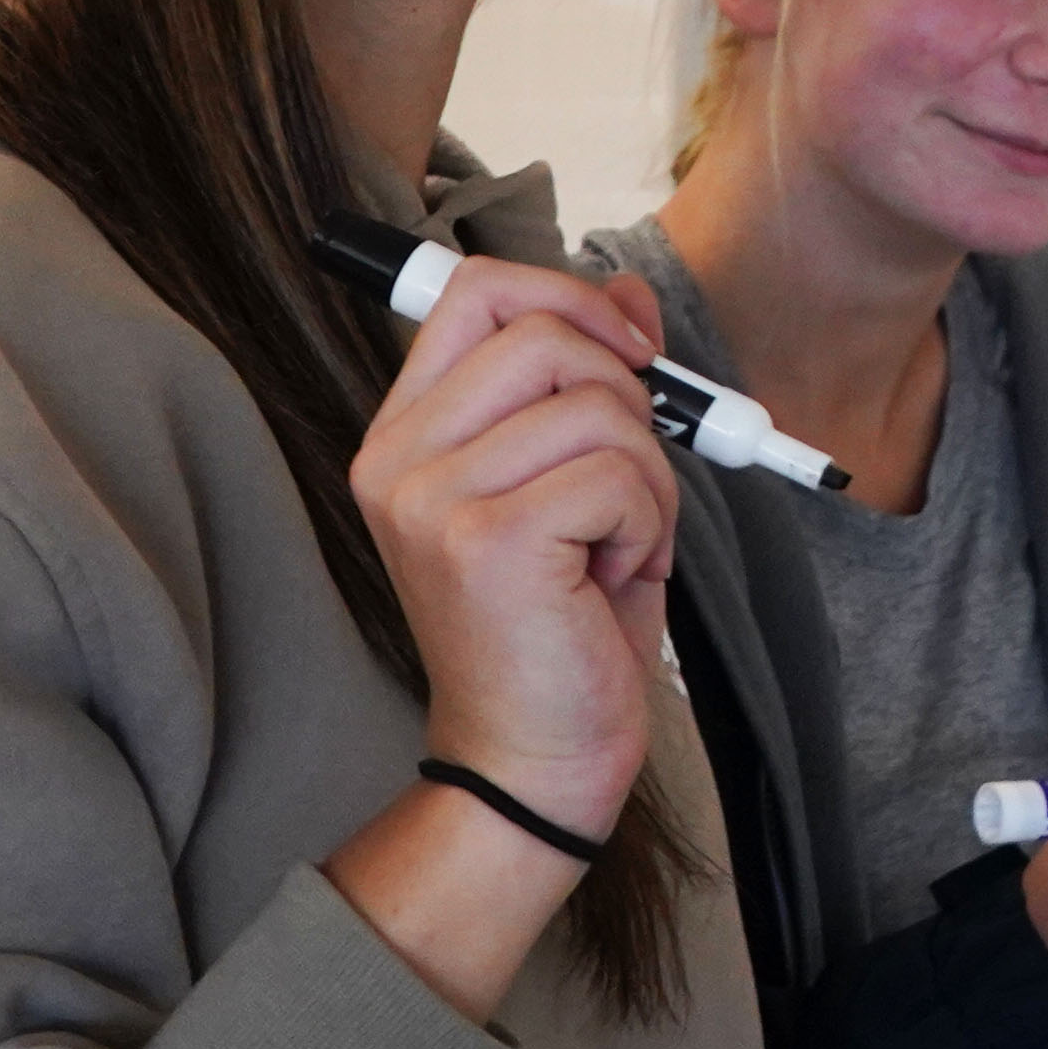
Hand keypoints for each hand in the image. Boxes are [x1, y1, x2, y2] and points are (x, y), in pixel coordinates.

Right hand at [352, 257, 678, 840]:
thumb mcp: (579, 477)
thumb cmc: (561, 620)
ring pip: (596, 406)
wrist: (535, 756)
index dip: (569, 297)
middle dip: (626, 397)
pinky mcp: (484, 541)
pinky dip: (648, 523)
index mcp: (408, 434)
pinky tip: (609, 577)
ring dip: (644, 476)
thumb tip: (629, 296)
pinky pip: (617, 474)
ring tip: (613, 544)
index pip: (476, 292)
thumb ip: (591, 380)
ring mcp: (431, 500)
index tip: (631, 350)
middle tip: (626, 482)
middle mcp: (399, 460)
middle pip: (544, 335)